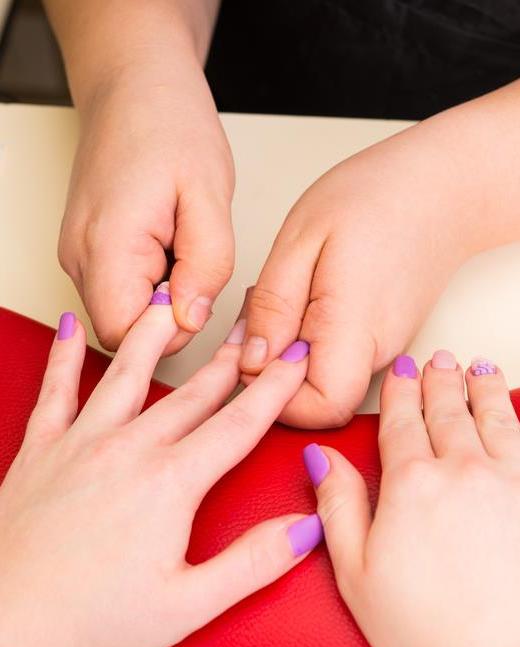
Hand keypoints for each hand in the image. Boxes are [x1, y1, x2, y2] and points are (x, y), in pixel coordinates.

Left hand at [0, 286, 320, 646]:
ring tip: (170, 299)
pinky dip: (64, 355)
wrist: (4, 631)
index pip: (238, 424)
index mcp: (170, 484)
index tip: (293, 356)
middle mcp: (128, 450)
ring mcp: (82, 443)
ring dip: (154, 334)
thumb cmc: (89, 624)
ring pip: (127, 373)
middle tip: (249, 324)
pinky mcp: (41, 450)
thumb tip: (306, 526)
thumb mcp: (188, 604)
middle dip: (228, 357)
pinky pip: (54, 390)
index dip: (272, 387)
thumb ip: (253, 561)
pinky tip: (72, 326)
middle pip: (193, 392)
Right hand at [59, 56, 234, 352]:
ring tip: (182, 245)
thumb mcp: (208, 196)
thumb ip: (206, 267)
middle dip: (168, 315)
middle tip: (196, 263)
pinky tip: (168, 245)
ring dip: (160, 297)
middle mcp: (80, 256)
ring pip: (122, 312)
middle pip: (122, 329)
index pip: (126, 335)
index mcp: (107, 245)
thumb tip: (190, 320)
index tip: (198, 295)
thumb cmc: (170, 127)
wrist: (135, 87)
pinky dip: (150, 282)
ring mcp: (78, 254)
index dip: (169, 332)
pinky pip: (119, 290)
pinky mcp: (87, 250)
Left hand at [240, 96, 514, 427]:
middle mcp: (374, 351)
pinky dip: (305, 337)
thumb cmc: (375, 199)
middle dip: (269, 369)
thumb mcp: (303, 239)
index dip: (274, 395)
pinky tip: (300, 296)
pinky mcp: (381, 338)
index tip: (252, 352)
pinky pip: (334, 357)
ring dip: (285, 348)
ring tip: (280, 293)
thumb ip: (275, 306)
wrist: (442, 188)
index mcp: (352, 328)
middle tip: (254, 314)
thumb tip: (252, 361)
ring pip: (321, 378)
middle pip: (314, 400)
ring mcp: (382, 348)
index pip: (318, 410)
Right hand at [306, 350, 519, 646]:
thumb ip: (337, 503)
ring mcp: (507, 482)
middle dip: (439, 380)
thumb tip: (321, 456)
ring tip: (477, 369)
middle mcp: (461, 471)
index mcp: (411, 483)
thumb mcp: (356, 570)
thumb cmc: (425, 629)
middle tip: (436, 361)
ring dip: (481, 388)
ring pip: (492, 417)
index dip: (401, 391)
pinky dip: (515, 415)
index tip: (401, 371)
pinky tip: (511, 406)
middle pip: (446, 410)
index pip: (402, 421)